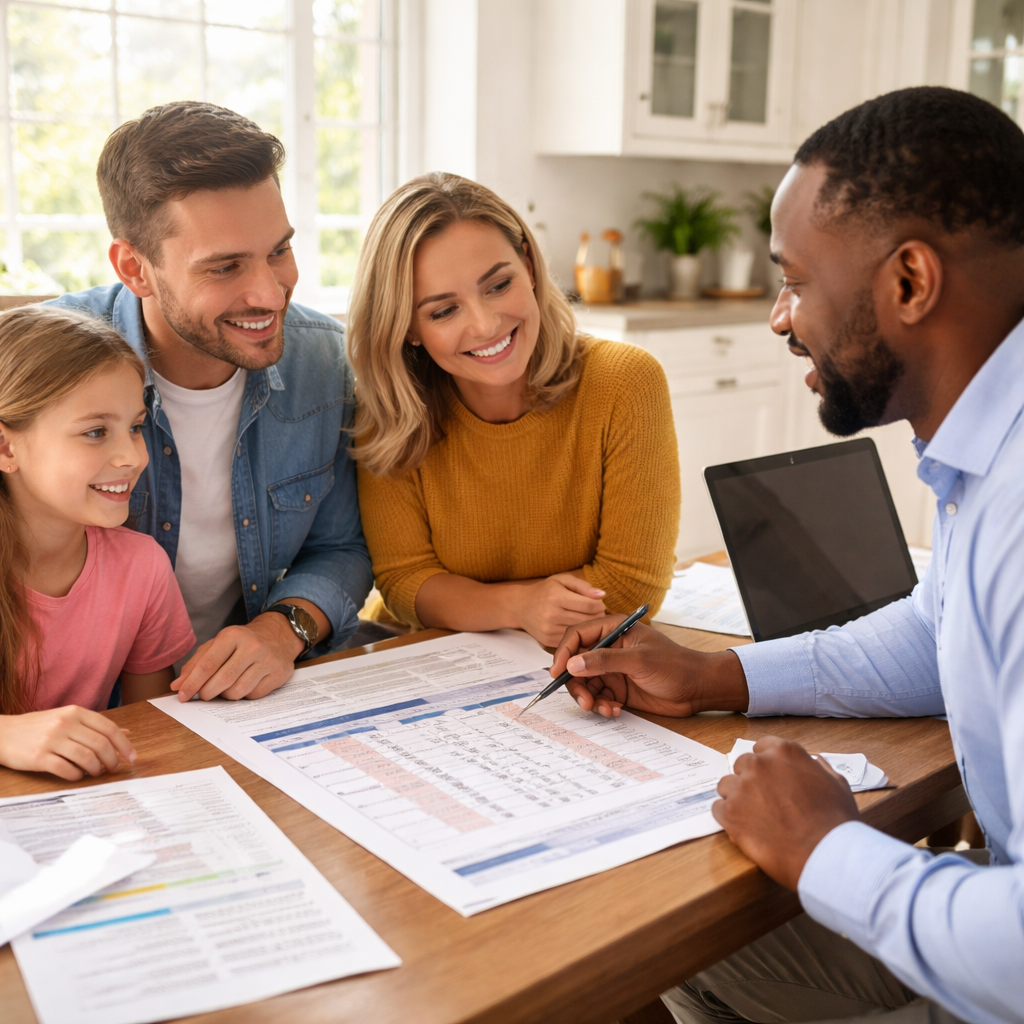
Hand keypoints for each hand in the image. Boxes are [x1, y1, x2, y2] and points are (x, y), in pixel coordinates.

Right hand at [0, 707, 136, 780]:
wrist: (2, 733)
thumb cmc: (38, 727)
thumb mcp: (67, 718)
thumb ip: (95, 725)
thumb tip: (126, 733)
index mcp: (75, 712)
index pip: (109, 728)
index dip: (124, 745)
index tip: (132, 757)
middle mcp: (65, 723)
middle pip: (101, 744)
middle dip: (112, 760)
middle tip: (113, 768)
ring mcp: (52, 740)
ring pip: (87, 757)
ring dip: (96, 769)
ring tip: (96, 772)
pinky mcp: (39, 757)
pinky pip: (67, 769)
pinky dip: (77, 775)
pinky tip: (78, 775)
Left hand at [172, 612, 303, 701]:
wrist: (279, 635)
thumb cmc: (242, 642)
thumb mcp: (218, 644)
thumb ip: (196, 663)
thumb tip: (178, 685)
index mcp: (233, 635)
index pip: (208, 664)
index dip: (192, 683)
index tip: (182, 696)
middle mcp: (253, 646)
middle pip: (222, 680)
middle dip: (207, 692)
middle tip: (204, 694)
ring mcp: (268, 660)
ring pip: (238, 691)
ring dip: (226, 695)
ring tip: (227, 687)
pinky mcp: (279, 673)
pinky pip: (253, 695)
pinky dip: (244, 695)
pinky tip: (246, 684)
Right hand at [509, 573, 606, 646]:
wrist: (520, 607)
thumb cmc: (544, 591)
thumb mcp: (562, 580)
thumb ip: (583, 586)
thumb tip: (602, 595)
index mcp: (556, 597)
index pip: (590, 605)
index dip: (600, 605)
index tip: (598, 602)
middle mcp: (552, 615)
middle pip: (588, 620)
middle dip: (597, 615)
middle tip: (596, 611)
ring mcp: (549, 630)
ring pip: (582, 632)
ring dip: (589, 626)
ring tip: (587, 617)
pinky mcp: (548, 641)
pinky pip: (572, 640)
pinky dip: (579, 634)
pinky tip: (578, 627)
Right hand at [551, 616, 748, 717]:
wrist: (698, 689)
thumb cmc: (674, 665)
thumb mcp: (639, 660)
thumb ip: (604, 661)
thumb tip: (572, 664)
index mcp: (614, 630)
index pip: (578, 635)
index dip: (563, 653)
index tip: (556, 673)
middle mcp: (609, 648)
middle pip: (577, 663)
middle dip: (576, 684)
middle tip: (584, 702)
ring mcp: (613, 669)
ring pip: (585, 683)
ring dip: (589, 699)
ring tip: (603, 709)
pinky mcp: (618, 688)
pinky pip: (598, 697)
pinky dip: (601, 706)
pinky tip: (614, 711)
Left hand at [713, 736, 860, 889]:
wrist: (825, 853)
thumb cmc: (835, 820)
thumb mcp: (836, 783)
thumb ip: (818, 768)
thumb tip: (814, 762)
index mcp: (783, 752)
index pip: (762, 747)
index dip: (766, 764)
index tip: (771, 778)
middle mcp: (758, 764)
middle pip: (742, 765)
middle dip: (751, 780)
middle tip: (764, 801)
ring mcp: (741, 788)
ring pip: (727, 786)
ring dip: (737, 798)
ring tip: (754, 817)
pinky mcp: (730, 813)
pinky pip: (718, 809)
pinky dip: (728, 818)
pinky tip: (744, 828)